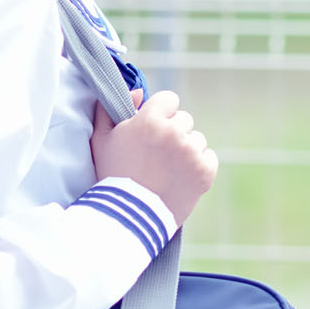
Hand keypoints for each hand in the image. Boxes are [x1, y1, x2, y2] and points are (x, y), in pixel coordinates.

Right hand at [90, 88, 217, 225]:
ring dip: (186, 150)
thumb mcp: (100, 140)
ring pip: (196, 139)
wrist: (130, 216)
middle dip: (173, 132)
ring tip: (167, 170)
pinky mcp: (205, 171)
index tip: (153, 128)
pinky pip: (208, 157)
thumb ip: (109, 109)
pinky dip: (198, 166)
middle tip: (157, 155)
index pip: (169, 99)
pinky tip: (180, 177)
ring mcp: (191, 152)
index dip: (161, 113)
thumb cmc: (112, 176)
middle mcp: (174, 132)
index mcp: (149, 119)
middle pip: (184, 119)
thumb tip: (139, 92)